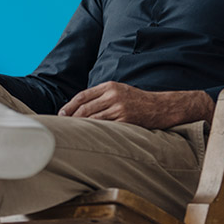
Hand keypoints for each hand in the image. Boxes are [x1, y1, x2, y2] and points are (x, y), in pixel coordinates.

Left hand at [57, 82, 214, 128]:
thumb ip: (103, 97)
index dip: (69, 106)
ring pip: (92, 118)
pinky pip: (104, 127)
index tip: (61, 115)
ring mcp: (119, 107)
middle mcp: (113, 95)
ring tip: (71, 134)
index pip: (83, 96)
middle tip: (61, 127)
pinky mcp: (125, 119)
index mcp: (110, 86)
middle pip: (84, 107)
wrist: (162, 107)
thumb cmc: (139, 101)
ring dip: (79, 126)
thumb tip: (82, 108)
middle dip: (70, 118)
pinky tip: (87, 137)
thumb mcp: (121, 92)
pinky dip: (93, 132)